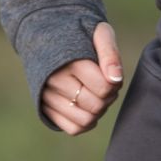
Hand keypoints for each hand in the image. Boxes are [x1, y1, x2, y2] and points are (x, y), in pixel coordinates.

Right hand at [41, 21, 123, 135]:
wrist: (48, 33)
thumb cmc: (80, 34)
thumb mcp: (99, 32)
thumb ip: (110, 54)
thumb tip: (116, 79)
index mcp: (70, 62)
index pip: (104, 88)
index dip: (115, 84)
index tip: (110, 73)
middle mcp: (55, 81)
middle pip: (96, 106)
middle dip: (108, 97)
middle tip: (105, 84)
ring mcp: (48, 97)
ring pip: (85, 120)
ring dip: (98, 111)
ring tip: (96, 94)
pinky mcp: (45, 108)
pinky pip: (72, 128)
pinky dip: (86, 122)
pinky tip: (88, 107)